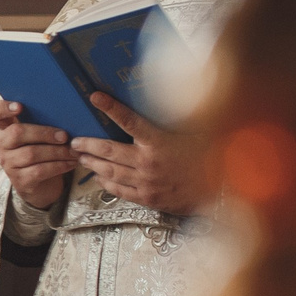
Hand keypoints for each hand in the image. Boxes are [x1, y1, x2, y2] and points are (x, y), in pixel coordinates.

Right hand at [0, 97, 76, 212]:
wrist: (42, 185)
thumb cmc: (43, 152)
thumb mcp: (39, 136)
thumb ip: (43, 122)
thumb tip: (66, 110)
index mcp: (7, 128)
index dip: (2, 108)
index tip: (19, 106)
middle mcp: (3, 144)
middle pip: (17, 132)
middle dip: (44, 133)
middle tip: (65, 136)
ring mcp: (9, 163)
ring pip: (31, 154)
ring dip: (57, 152)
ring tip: (74, 151)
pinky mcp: (20, 180)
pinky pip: (39, 171)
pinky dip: (59, 166)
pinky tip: (71, 163)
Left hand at [70, 94, 213, 215]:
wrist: (221, 190)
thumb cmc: (209, 157)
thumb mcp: (194, 133)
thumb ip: (173, 123)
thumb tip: (170, 100)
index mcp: (160, 142)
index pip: (129, 120)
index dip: (111, 108)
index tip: (95, 97)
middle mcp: (149, 162)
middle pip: (109, 151)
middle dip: (88, 146)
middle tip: (74, 142)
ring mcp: (146, 182)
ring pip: (110, 172)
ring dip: (93, 164)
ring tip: (81, 158)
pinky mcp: (148, 198)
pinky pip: (120, 191)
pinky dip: (106, 184)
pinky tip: (99, 178)